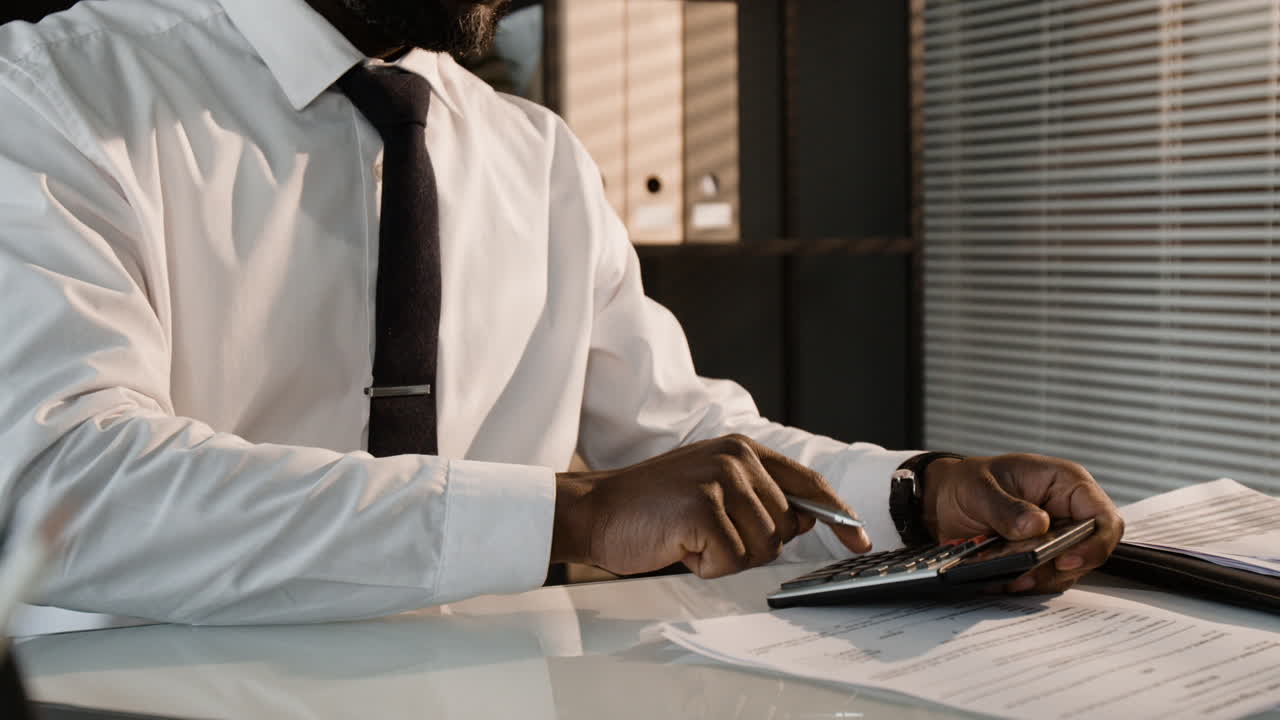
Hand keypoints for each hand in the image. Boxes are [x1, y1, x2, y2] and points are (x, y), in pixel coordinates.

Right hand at [551, 435, 868, 577]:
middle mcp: (736, 458)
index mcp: (741, 449)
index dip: (838, 515)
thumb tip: (805, 519)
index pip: (806, 482)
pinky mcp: (703, 509)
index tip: (860, 539)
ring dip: (724, 556)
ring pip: (761, 548)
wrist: (595, 511)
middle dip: (749, 544)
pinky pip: (731, 561)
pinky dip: (705, 565)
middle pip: (784, 527)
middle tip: (704, 533)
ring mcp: (720, 481)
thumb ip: (757, 497)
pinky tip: (678, 544)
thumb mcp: (710, 487)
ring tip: (688, 535)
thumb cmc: (651, 507)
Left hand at [923, 454, 1123, 593]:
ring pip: (1064, 572)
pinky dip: (1021, 585)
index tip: (1067, 560)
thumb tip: (1038, 525)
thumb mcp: (980, 487)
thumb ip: (1006, 507)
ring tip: (1008, 579)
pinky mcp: (1036, 560)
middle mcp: (1066, 515)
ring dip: (1037, 579)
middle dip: (1058, 568)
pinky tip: (999, 581)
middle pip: (1088, 553)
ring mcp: (1053, 540)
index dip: (1095, 543)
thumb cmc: (967, 482)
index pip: (1103, 518)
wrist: (941, 501)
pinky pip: (1040, 580)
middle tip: (1027, 574)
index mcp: (1065, 485)